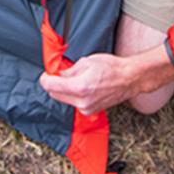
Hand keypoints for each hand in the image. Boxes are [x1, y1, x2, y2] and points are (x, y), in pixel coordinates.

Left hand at [39, 45, 173, 114]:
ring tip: (74, 78)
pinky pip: (74, 103)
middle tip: (58, 73)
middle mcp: (81, 102)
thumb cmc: (110, 67)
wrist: (128, 79)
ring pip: (64, 99)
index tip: (46, 73)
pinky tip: (81, 86)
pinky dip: (72, 95)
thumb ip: (68, 70)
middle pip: (55, 94)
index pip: (50, 86)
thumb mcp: (86, 62)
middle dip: (53, 84)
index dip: (45, 78)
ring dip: (63, 90)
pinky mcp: (90, 111)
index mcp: (79, 87)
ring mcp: (86, 109)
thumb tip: (57, 74)